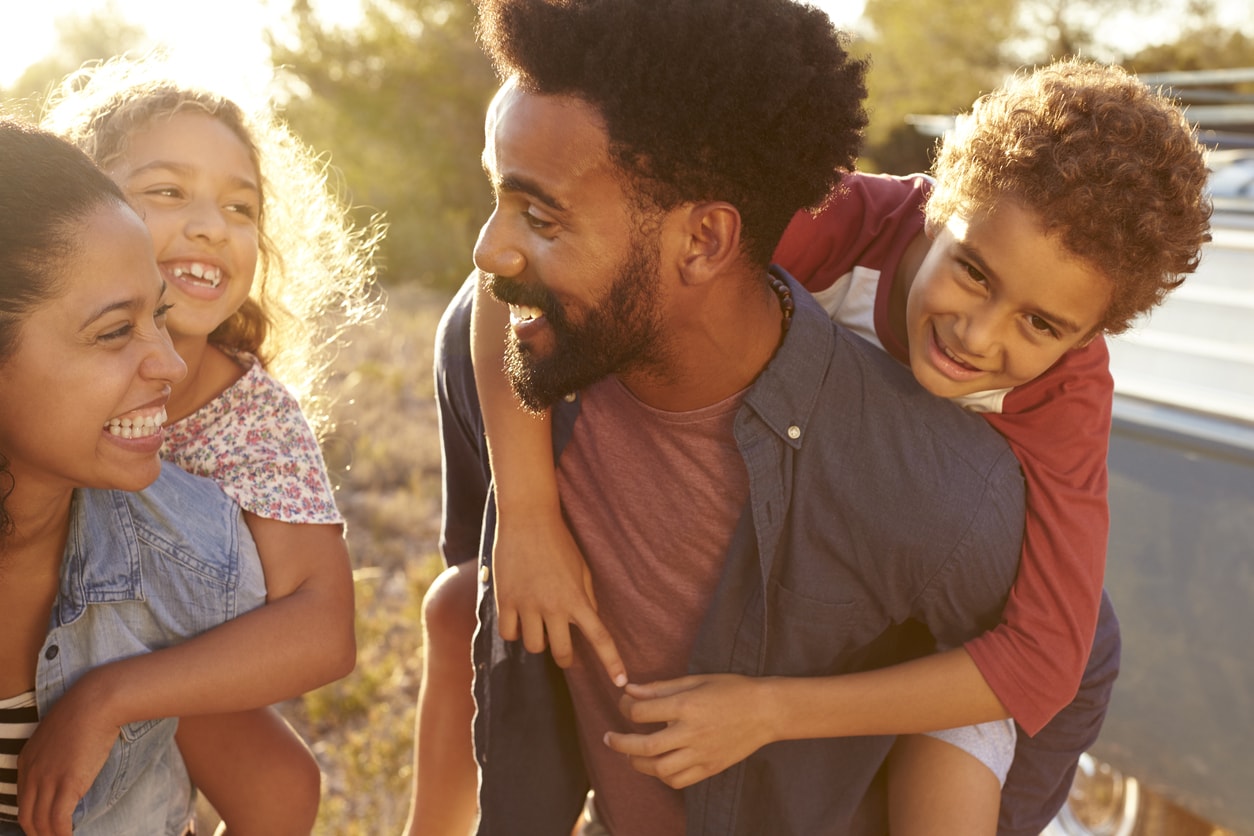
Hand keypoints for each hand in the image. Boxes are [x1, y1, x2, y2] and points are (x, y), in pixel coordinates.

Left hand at [18, 673, 121, 835]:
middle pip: (26, 817)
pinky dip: (62, 834)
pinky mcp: (67, 783)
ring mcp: (47, 779)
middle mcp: (31, 773)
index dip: (32, 820)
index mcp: (27, 761)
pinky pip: (58, 819)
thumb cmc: (86, 711)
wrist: (96, 702)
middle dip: (37, 834)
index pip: (22, 801)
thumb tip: (69, 767)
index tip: (44, 828)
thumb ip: (57, 754)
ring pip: (40, 822)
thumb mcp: (60, 734)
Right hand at [493, 506, 626, 685]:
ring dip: (538, 641)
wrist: (528, 518)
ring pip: (534, 646)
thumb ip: (586, 598)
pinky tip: (517, 620)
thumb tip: (589, 621)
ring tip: (538, 626)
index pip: (600, 638)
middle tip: (565, 653)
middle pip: (562, 653)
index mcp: (578, 599)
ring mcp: (528, 605)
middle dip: (566, 658)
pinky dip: (513, 632)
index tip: (621, 682)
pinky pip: (508, 634)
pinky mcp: (505, 600)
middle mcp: (554, 606)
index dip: (612, 663)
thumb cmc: (559, 541)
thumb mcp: (582, 569)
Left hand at [604, 675, 775, 788]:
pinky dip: (662, 776)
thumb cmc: (732, 689)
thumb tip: (630, 690)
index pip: (642, 712)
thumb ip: (661, 688)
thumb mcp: (696, 680)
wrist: (766, 711)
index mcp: (687, 705)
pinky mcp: (710, 767)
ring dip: (638, 763)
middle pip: (645, 745)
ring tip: (631, 754)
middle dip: (620, 743)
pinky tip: (657, 765)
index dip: (625, 707)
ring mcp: (701, 753)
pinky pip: (679, 780)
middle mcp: (691, 732)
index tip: (624, 704)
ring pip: (659, 769)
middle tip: (609, 738)